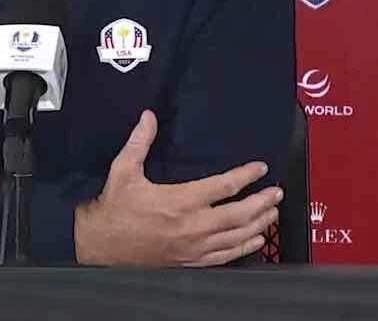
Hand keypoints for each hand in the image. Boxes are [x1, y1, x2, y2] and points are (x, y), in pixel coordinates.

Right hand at [73, 110, 280, 267]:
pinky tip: (256, 240)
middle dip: (262, 202)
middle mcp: (192, 226)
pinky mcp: (191, 261)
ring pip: (237, 236)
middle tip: (276, 192)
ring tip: (273, 212)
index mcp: (180, 201)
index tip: (260, 168)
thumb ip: (139, 142)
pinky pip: (225, 256)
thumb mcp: (124, 171)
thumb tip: (149, 117)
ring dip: (259, 223)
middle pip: (240, 214)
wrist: (101, 246)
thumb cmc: (113, 210)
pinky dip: (245, 248)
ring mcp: (194, 247)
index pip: (225, 186)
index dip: (247, 175)